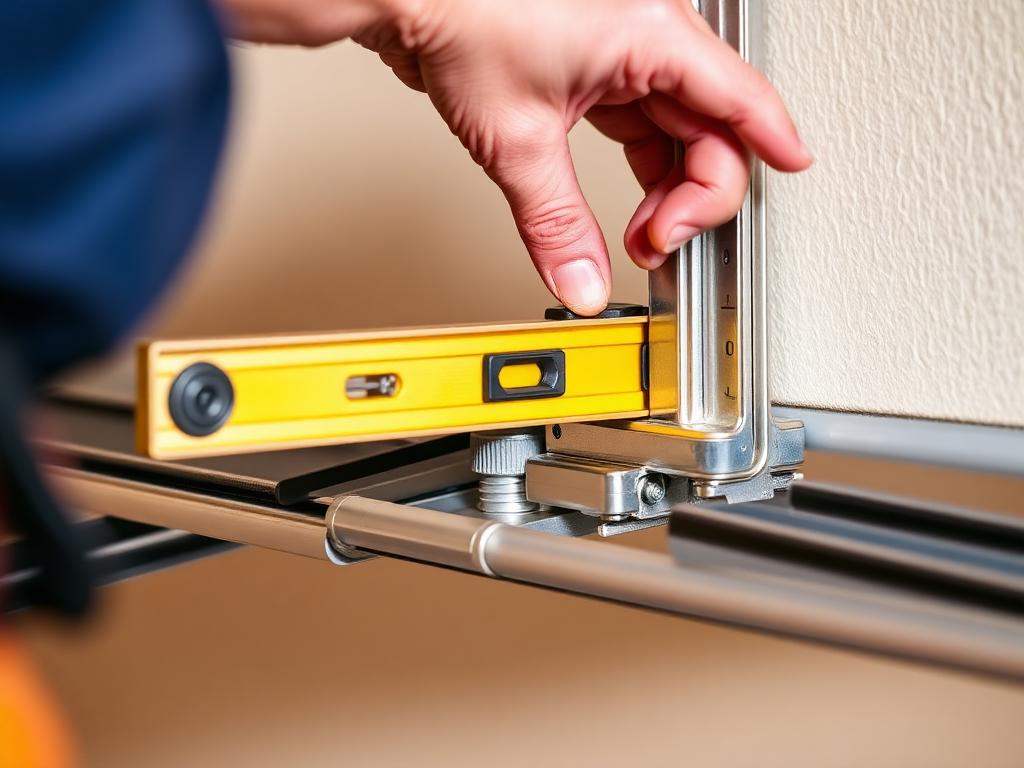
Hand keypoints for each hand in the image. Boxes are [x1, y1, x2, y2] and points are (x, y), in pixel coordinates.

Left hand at [221, 0, 811, 314]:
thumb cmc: (460, 15)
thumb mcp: (517, 140)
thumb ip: (555, 223)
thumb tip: (581, 280)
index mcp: (650, 33)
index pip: (739, 96)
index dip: (773, 139)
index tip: (795, 170)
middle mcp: (646, 34)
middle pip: (711, 126)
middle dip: (693, 196)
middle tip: (656, 243)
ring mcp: (620, 48)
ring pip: (677, 130)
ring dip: (666, 190)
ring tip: (639, 237)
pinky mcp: (592, 64)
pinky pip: (640, 123)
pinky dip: (640, 170)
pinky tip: (629, 207)